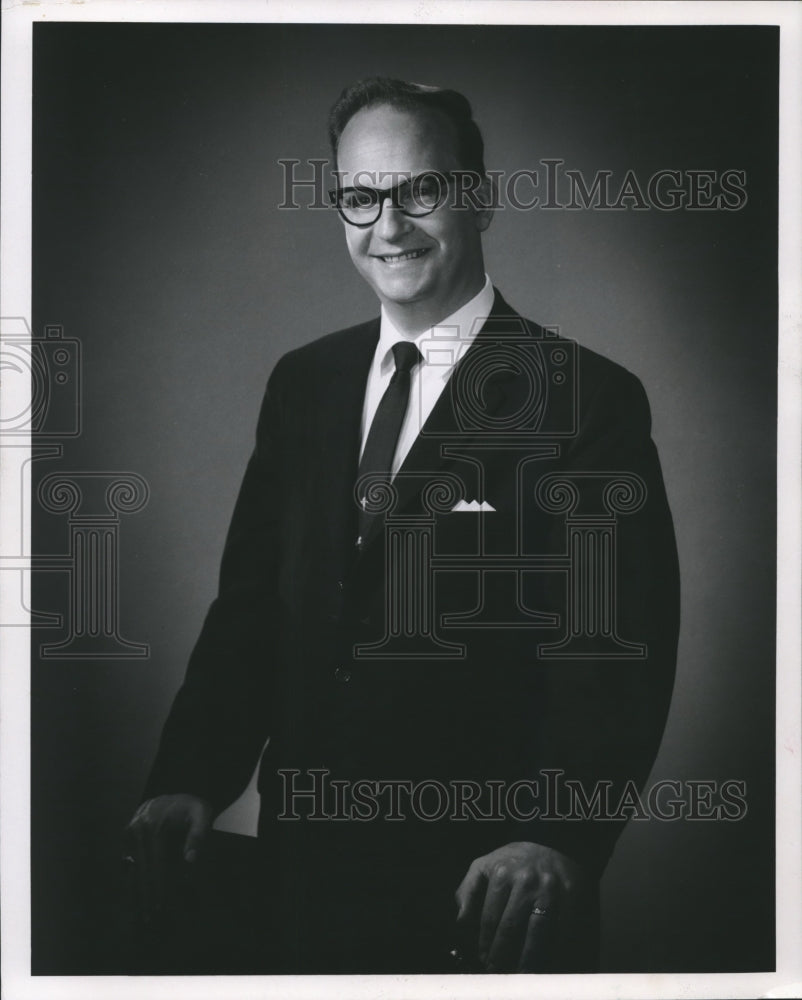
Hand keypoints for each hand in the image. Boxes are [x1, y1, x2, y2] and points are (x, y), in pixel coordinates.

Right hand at [123, 793, 211, 922]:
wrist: (173, 795)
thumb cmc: (191, 807)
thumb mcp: (202, 814)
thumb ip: (198, 835)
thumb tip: (190, 859)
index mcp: (155, 827)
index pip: (156, 865)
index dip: (157, 888)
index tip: (160, 907)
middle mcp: (137, 831)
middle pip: (141, 871)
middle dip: (144, 896)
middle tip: (148, 919)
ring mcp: (129, 833)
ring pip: (131, 869)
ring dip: (133, 892)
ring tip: (137, 914)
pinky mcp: (126, 837)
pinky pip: (127, 863)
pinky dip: (130, 881)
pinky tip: (133, 897)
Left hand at [454, 841, 582, 972]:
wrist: (552, 842)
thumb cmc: (514, 860)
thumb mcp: (484, 865)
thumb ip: (468, 891)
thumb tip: (460, 922)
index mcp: (501, 873)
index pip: (489, 917)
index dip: (485, 942)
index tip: (483, 958)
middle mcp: (526, 882)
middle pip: (511, 928)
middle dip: (502, 954)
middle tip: (497, 970)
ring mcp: (550, 890)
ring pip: (537, 934)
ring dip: (527, 959)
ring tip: (520, 973)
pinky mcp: (571, 898)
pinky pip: (562, 931)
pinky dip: (555, 950)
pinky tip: (546, 962)